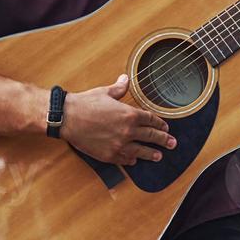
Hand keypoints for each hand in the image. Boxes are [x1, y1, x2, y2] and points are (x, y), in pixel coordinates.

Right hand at [60, 75, 175, 166]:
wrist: (67, 117)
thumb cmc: (84, 103)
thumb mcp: (105, 92)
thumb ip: (119, 88)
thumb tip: (125, 79)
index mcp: (129, 114)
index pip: (151, 120)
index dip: (160, 124)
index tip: (165, 127)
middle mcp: (128, 131)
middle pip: (152, 136)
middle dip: (164, 140)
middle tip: (172, 143)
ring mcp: (119, 144)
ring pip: (141, 151)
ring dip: (151, 154)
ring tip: (158, 156)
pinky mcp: (109, 155)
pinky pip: (125, 159)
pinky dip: (131, 160)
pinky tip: (135, 160)